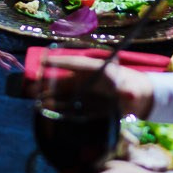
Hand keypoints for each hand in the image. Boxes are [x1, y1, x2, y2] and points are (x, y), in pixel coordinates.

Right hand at [30, 56, 155, 117]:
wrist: (139, 98)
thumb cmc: (136, 89)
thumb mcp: (134, 91)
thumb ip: (130, 93)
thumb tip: (129, 95)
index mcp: (97, 70)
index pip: (77, 63)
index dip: (61, 62)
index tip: (45, 62)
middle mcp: (87, 78)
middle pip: (65, 78)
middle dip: (48, 82)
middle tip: (33, 87)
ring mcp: (84, 90)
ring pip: (63, 91)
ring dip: (49, 95)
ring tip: (35, 101)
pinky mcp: (83, 102)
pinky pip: (67, 103)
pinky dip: (57, 106)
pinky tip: (46, 110)